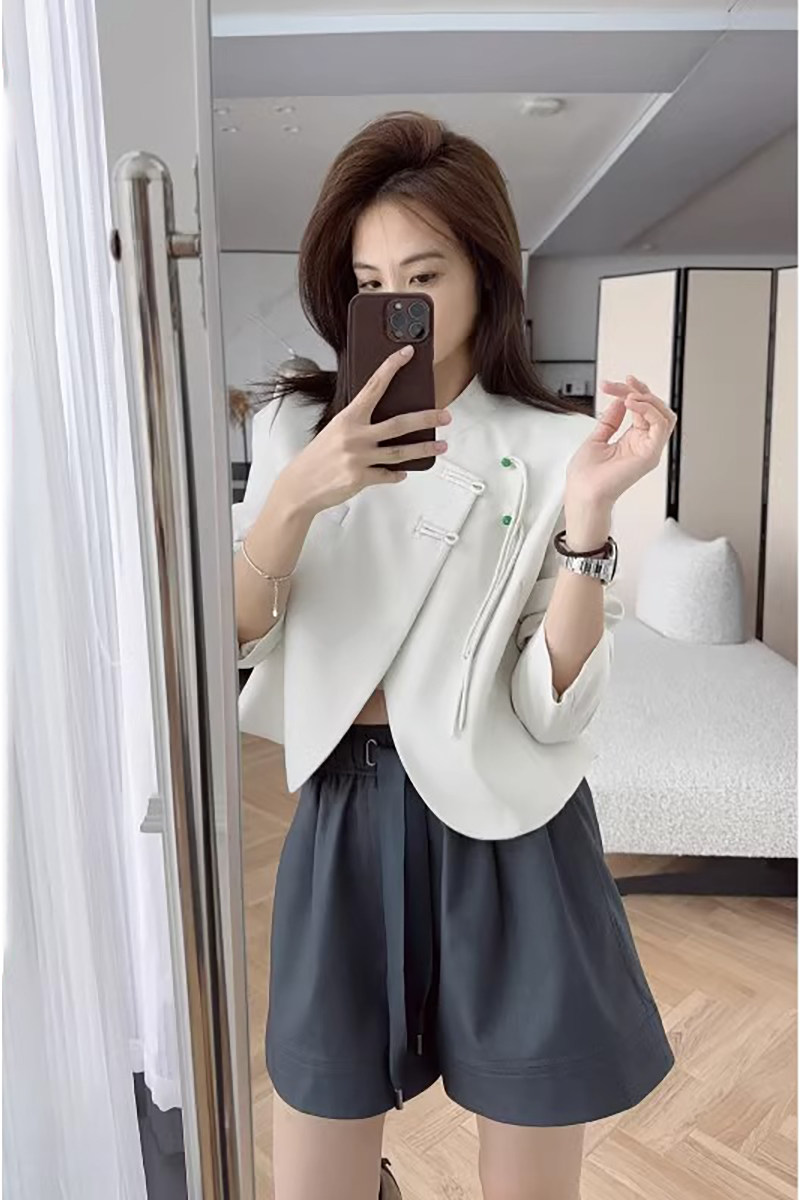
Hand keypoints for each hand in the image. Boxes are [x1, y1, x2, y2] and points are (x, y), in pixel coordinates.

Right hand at [280, 345, 451, 516]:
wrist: (300, 485)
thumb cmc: (317, 457)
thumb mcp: (335, 431)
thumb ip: (358, 424)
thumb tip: (384, 421)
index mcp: (348, 418)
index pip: (373, 386)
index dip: (391, 367)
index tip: (406, 354)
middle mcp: (354, 436)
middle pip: (399, 424)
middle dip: (426, 418)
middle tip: (444, 416)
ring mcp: (358, 458)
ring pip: (400, 452)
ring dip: (424, 448)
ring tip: (441, 446)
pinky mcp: (360, 478)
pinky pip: (388, 474)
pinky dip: (397, 473)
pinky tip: (403, 472)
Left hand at [565, 374, 677, 507]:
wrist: (582, 494)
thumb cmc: (586, 476)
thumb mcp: (597, 437)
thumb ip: (611, 419)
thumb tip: (619, 400)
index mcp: (633, 440)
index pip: (642, 409)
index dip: (630, 392)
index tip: (612, 385)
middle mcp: (644, 444)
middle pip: (655, 408)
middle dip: (638, 390)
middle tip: (620, 384)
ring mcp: (648, 449)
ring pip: (664, 414)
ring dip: (647, 398)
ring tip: (627, 394)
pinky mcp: (649, 454)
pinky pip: (660, 425)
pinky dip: (648, 409)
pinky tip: (631, 403)